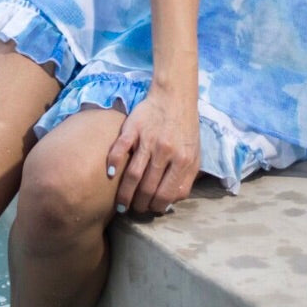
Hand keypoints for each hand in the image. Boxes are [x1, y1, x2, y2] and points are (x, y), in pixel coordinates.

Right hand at [106, 89, 200, 214]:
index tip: (150, 209)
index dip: (157, 207)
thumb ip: (186, 178)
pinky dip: (114, 163)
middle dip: (139, 204)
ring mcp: (149, 140)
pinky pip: (120, 149)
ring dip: (125, 194)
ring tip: (121, 205)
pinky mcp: (133, 128)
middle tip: (134, 209)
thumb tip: (172, 201)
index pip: (167, 194)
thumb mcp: (195, 154)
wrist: (175, 97)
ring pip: (133, 174)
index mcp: (184, 160)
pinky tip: (111, 175)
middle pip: (148, 188)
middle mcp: (166, 151)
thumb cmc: (185, 129)